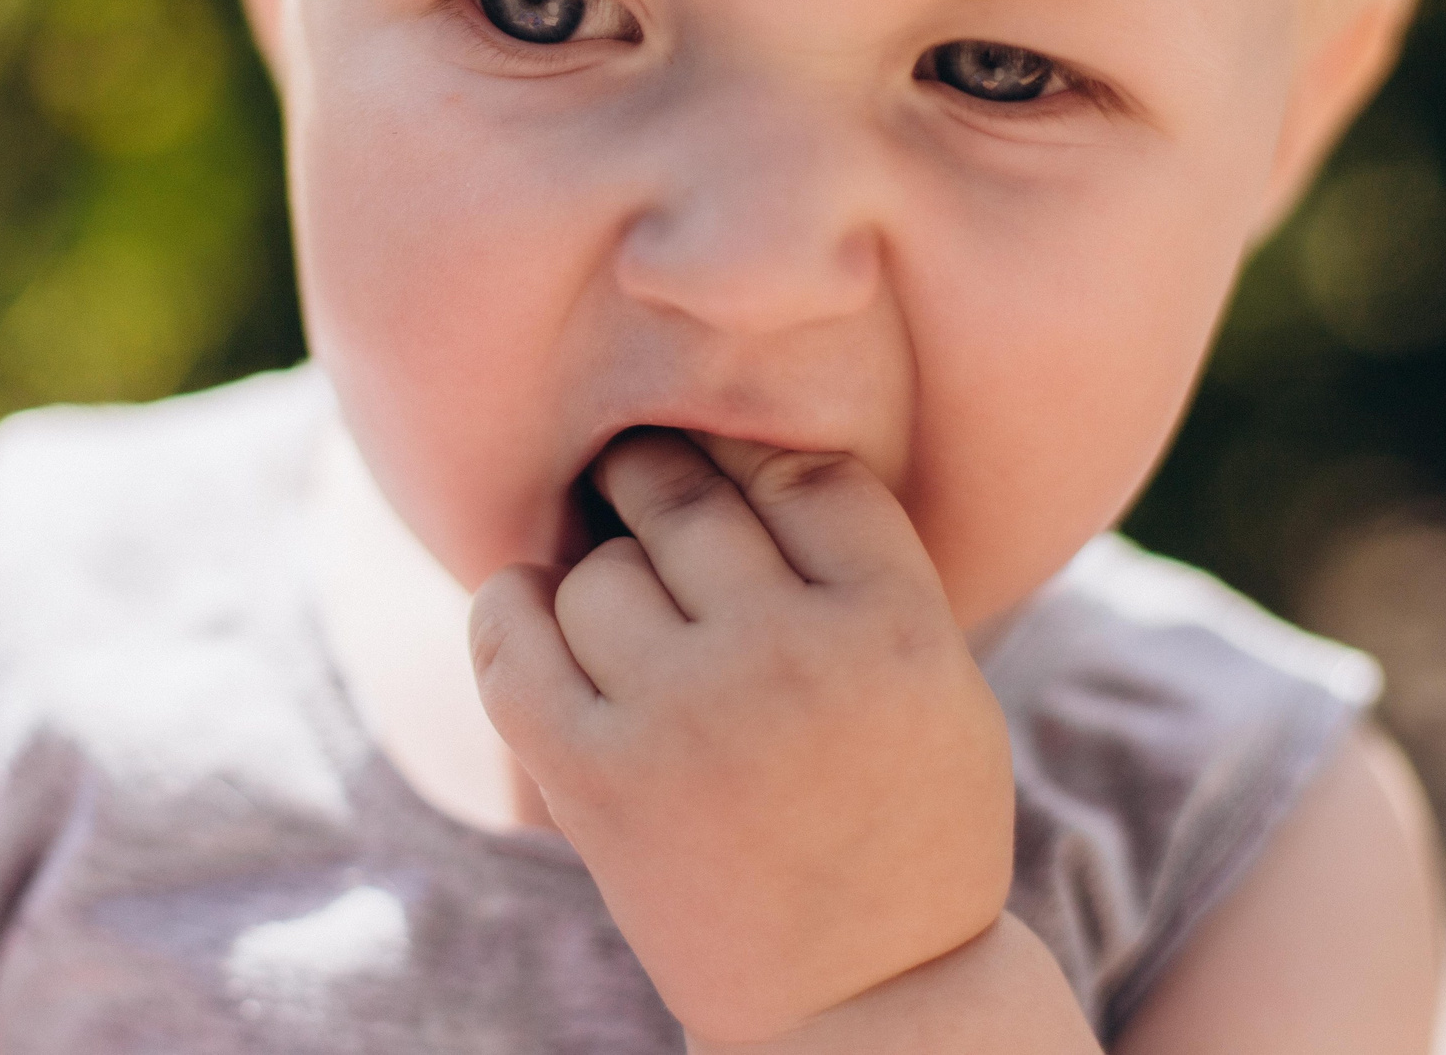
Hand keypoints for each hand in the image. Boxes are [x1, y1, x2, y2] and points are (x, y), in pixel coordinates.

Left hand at [468, 431, 1014, 1045]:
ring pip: (600, 573)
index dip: (749, 458)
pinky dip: (507, 610)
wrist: (864, 1001)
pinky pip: (514, 645)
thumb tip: (723, 445)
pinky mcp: (601, 779)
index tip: (724, 470)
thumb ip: (855, 568)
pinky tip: (526, 608)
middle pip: (689, 498)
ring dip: (597, 580)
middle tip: (638, 488)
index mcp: (896, 624)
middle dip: (654, 484)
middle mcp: (792, 654)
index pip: (800, 470)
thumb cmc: (902, 824)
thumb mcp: (938, 680)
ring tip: (618, 611)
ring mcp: (690, 716)